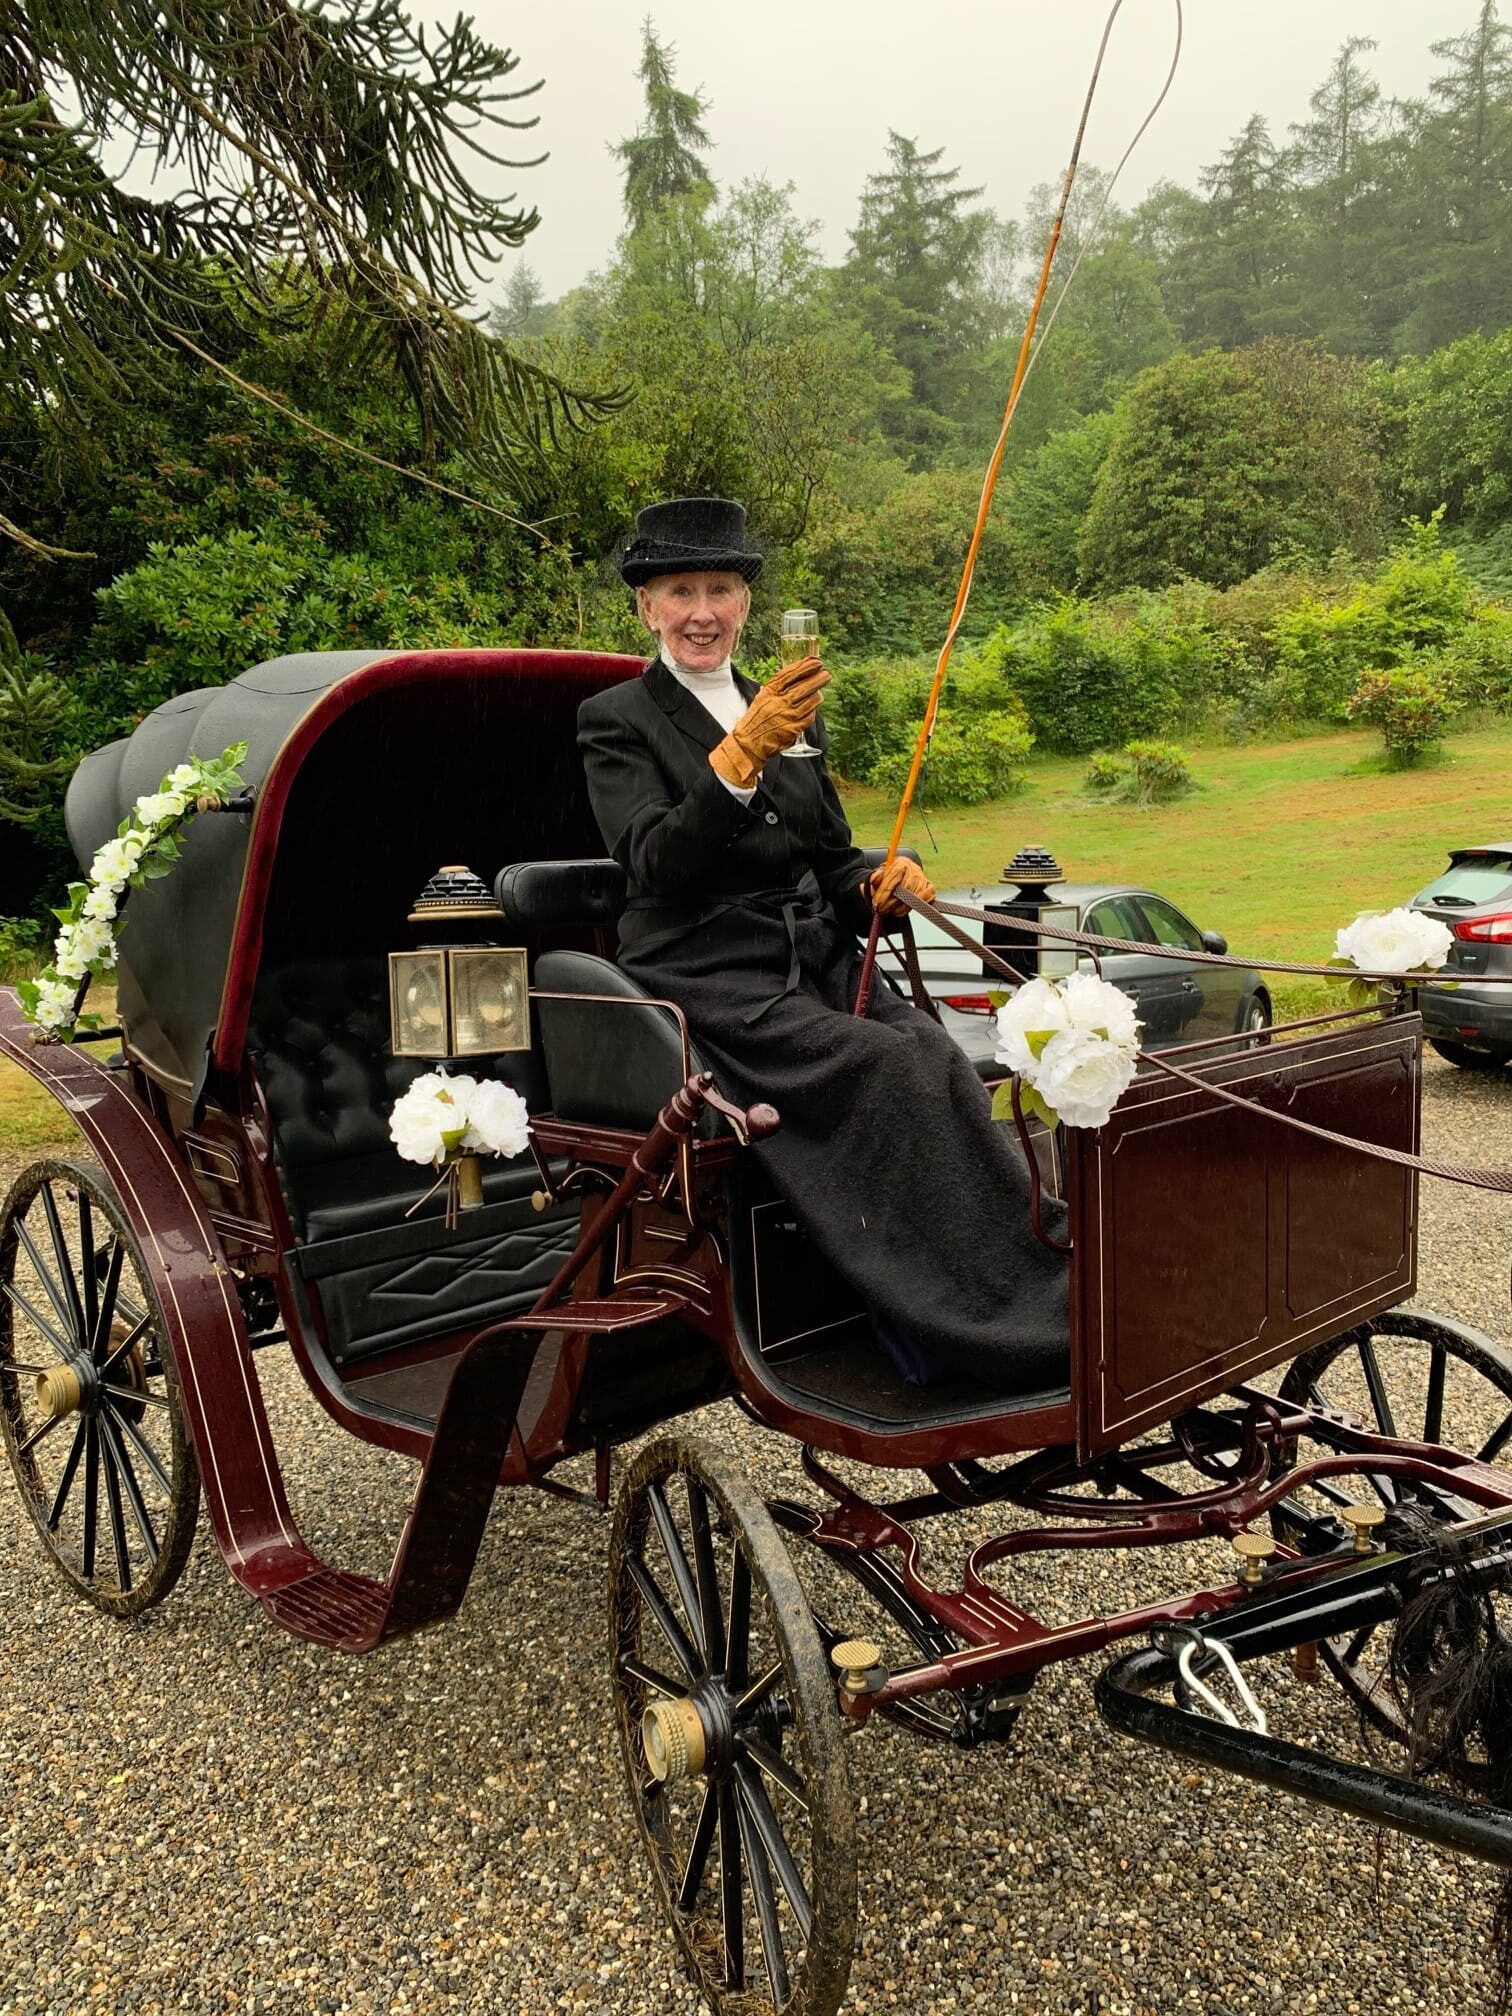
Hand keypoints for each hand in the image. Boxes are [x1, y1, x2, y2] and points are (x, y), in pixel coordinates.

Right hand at [709, 657, 829, 788]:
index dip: (806, 666)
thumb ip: (778, 686)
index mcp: (770, 691)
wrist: (750, 742)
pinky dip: (812, 711)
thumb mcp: (763, 696)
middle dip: (818, 678)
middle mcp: (780, 702)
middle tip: (826, 674)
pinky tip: (812, 708)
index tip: (816, 661)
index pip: (791, 674)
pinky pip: (809, 716)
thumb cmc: (757, 718)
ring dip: (818, 695)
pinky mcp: (794, 728)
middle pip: (804, 686)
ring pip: (811, 701)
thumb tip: (798, 673)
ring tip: (819, 692)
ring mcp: (788, 715)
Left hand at [868, 855, 936, 915]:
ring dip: (903, 906)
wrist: (898, 878)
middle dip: (892, 902)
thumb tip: (871, 882)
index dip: (884, 892)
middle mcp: (913, 868)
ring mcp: (922, 877)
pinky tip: (909, 908)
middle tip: (883, 910)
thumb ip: (873, 879)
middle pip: (905, 887)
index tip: (877, 903)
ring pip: (916, 893)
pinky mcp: (930, 886)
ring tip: (893, 912)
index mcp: (900, 863)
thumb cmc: (887, 880)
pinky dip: (922, 901)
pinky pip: (930, 893)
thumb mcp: (878, 878)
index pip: (893, 877)